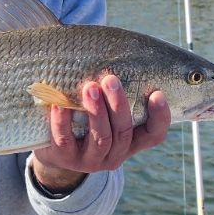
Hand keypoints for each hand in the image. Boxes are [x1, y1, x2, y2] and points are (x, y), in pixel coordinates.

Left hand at [30, 74, 169, 191]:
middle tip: (110, 79)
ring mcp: (90, 160)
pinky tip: (60, 104)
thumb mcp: (105, 112)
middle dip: (118, 105)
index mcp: (130, 142)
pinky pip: (65, 139)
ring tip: (90, 88)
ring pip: (101, 138)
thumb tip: (118, 54)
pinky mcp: (66, 158)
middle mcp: (114, 154)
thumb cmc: (86, 120)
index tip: (157, 93)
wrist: (53, 150)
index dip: (160, 117)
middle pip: (123, 132)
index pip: (154, 135)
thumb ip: (114, 96)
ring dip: (97, 112)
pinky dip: (62, 121)